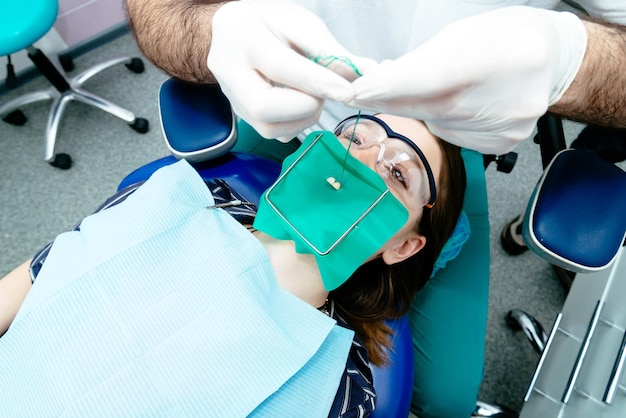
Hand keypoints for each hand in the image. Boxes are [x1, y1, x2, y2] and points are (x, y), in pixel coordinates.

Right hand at [208, 0, 374, 140]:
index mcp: (241, 34)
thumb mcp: (299, 23)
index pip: (279, 66)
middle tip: (323, 95)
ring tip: (313, 97)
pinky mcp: (240, 114)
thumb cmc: (269, 24)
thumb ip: (328, 50)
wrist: (235, 33)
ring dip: (302, 119)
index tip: (347, 92)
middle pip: (263, 106)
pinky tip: (300, 105)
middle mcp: (227, 69)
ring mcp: (231, 96)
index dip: (317, 82)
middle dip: (304, 107)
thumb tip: (365, 72)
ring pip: (267, 127)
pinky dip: (293, 124)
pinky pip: (270, 132)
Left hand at [349, 6, 586, 153]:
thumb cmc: (507, 37)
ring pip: (435, 124)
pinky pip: (452, 135)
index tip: (357, 91)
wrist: (554, 62)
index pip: (429, 78)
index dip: (388, 87)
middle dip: (390, 99)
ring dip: (422, 109)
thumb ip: (423, 61)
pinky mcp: (500, 145)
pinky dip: (444, 121)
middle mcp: (506, 98)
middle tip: (367, 90)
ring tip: (441, 88)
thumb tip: (381, 84)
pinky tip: (461, 105)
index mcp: (500, 56)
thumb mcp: (464, 33)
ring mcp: (505, 127)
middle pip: (426, 107)